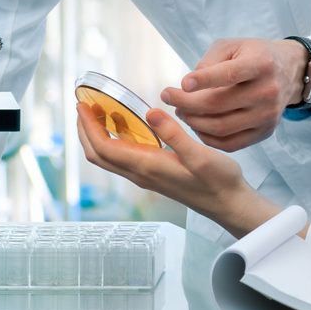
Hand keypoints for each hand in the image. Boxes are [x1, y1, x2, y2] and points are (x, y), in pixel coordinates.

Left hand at [75, 102, 280, 236]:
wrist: (228, 204)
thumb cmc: (218, 181)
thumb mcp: (199, 154)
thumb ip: (174, 134)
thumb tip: (150, 112)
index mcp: (146, 166)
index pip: (104, 147)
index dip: (88, 126)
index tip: (82, 105)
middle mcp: (140, 174)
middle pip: (98, 154)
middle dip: (85, 130)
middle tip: (84, 106)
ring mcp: (145, 176)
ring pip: (109, 158)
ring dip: (98, 136)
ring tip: (99, 112)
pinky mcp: (153, 175)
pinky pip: (123, 158)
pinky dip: (114, 140)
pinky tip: (126, 126)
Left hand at [161, 38, 309, 150]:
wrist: (288, 72)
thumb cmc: (253, 55)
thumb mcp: (232, 46)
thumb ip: (209, 61)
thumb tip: (188, 87)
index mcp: (261, 64)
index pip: (229, 75)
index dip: (204, 80)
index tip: (181, 84)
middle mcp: (268, 91)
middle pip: (219, 105)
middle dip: (187, 104)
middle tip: (170, 98)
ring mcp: (267, 115)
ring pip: (221, 127)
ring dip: (193, 122)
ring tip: (181, 111)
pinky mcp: (265, 132)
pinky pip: (230, 143)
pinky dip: (207, 138)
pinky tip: (197, 125)